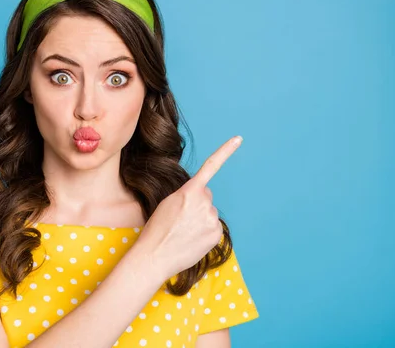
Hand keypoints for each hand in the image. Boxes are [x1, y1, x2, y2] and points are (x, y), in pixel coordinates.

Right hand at [137, 136, 242, 280]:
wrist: (155, 255)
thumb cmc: (157, 229)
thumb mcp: (168, 203)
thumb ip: (187, 194)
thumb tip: (203, 198)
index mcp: (190, 191)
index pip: (211, 166)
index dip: (226, 151)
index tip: (238, 139)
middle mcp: (204, 203)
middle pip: (206, 196)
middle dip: (197, 204)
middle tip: (180, 218)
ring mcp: (211, 219)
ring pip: (209, 213)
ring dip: (200, 220)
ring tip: (184, 231)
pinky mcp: (216, 234)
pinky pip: (213, 227)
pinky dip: (205, 232)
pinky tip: (192, 239)